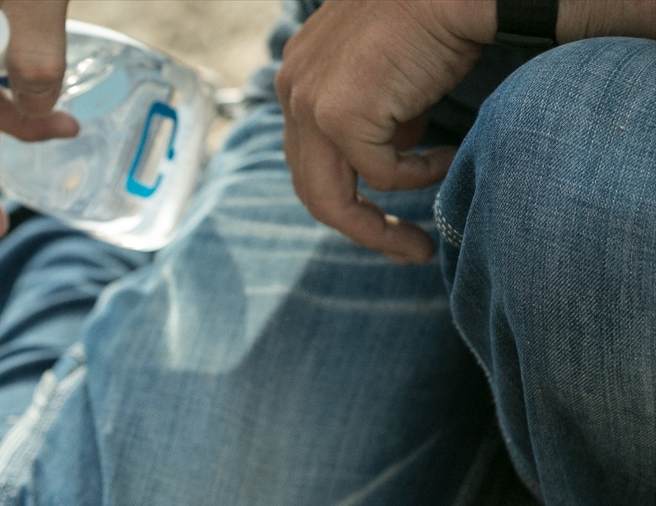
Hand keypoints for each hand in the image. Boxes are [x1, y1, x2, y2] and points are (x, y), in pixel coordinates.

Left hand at [274, 0, 490, 262]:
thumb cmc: (440, 19)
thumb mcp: (394, 74)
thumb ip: (382, 115)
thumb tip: (394, 153)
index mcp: (299, 75)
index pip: (308, 156)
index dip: (345, 195)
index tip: (385, 221)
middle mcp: (291, 86)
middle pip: (310, 186)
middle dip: (357, 228)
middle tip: (404, 250)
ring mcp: (308, 101)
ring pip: (330, 197)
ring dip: (378, 228)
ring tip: (418, 245)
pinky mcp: (338, 114)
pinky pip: (381, 174)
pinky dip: (418, 176)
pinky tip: (446, 157)